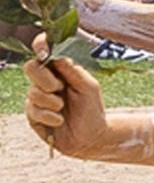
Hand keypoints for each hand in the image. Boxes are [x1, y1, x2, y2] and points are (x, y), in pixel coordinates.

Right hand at [23, 35, 109, 157]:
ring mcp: (37, 98)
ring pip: (33, 92)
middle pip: (31, 68)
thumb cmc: (92, 110)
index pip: (44, 51)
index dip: (40, 46)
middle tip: (60, 88)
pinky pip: (33, 110)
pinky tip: (59, 120)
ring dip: (52, 101)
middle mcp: (45, 81)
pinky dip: (50, 116)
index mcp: (60, 70)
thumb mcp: (88, 87)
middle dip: (45, 79)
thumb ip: (73, 71)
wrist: (91, 137)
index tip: (44, 52)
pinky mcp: (33, 115)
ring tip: (63, 108)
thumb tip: (57, 56)